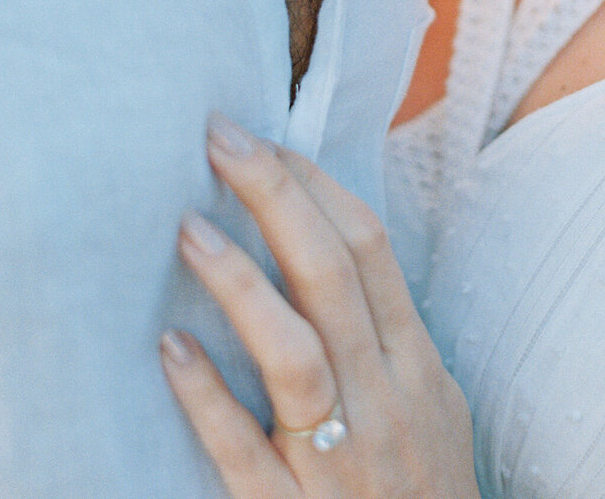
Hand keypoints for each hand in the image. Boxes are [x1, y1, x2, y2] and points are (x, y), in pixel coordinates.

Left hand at [161, 115, 478, 498]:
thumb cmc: (429, 493)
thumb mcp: (432, 402)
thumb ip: (388, 333)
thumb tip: (336, 247)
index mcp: (415, 362)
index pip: (369, 249)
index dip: (317, 186)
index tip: (268, 141)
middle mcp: (384, 399)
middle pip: (333, 276)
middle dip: (277, 197)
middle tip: (221, 140)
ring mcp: (339, 460)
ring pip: (295, 354)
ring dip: (242, 284)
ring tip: (189, 229)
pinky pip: (247, 452)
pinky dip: (209, 400)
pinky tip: (172, 351)